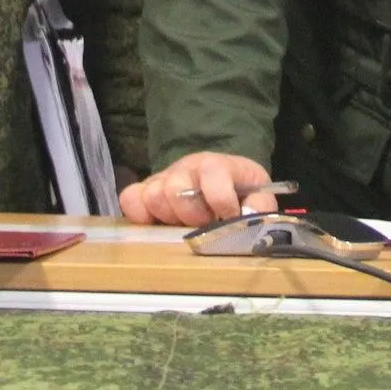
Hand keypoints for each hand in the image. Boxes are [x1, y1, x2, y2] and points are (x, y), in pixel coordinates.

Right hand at [117, 152, 280, 225]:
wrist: (220, 179)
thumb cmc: (239, 191)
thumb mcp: (259, 195)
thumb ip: (260, 206)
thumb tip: (248, 216)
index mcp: (218, 165)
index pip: (212, 173)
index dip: (219, 199)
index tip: (227, 217)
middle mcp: (187, 167)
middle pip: (175, 187)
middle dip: (191, 214)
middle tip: (203, 223)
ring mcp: (163, 177)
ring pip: (153, 195)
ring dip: (169, 217)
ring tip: (183, 224)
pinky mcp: (145, 190)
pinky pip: (130, 198)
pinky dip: (139, 215)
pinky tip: (157, 223)